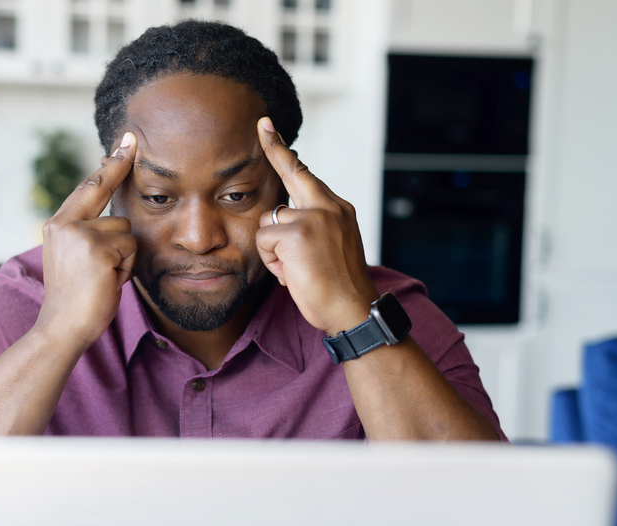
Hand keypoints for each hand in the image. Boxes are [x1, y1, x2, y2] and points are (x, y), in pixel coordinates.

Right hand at [37, 132, 137, 346]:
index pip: (87, 187)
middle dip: (119, 166)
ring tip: (106, 275)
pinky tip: (110, 281)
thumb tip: (115, 214)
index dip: (107, 165)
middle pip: (103, 190)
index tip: (123, 142)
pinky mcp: (96, 249)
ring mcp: (79, 235)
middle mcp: (64, 224)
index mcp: (58, 225)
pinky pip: (130, 247)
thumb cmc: (77, 298)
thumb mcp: (76, 258)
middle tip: (132, 139)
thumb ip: (89, 233)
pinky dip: (127, 266)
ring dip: (124, 253)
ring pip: (125, 228)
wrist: (63, 328)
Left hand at [255, 117, 379, 335]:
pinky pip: (264, 241)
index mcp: (338, 209)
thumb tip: (279, 216)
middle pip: (290, 174)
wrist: (353, 309)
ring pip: (269, 222)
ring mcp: (314, 217)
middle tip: (263, 124)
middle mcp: (329, 206)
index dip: (283, 150)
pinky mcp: (297, 232)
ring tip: (297, 269)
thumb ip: (310, 225)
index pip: (306, 174)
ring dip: (274, 251)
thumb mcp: (331, 246)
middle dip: (275, 149)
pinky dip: (272, 262)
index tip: (267, 126)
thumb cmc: (338, 286)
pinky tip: (292, 273)